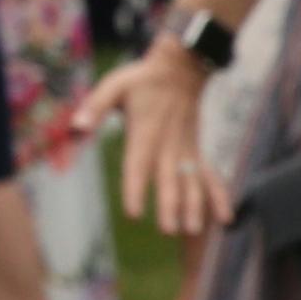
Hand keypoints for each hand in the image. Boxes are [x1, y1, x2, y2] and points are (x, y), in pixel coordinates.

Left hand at [73, 41, 226, 235]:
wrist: (181, 69)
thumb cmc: (141, 80)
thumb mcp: (113, 86)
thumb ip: (94, 107)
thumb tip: (75, 126)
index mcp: (145, 132)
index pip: (138, 165)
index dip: (135, 189)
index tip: (134, 213)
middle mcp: (168, 145)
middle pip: (169, 179)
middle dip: (169, 206)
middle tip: (169, 231)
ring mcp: (186, 149)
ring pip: (193, 181)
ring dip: (195, 206)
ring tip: (193, 230)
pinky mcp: (197, 150)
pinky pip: (211, 175)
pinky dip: (219, 195)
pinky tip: (225, 218)